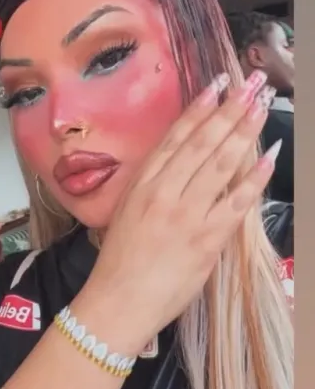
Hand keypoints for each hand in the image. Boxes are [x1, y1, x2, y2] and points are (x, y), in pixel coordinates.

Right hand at [84, 70, 278, 352]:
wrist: (117, 304)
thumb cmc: (118, 263)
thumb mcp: (126, 214)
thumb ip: (152, 187)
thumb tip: (180, 166)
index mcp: (143, 184)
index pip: (176, 137)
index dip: (200, 108)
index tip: (218, 84)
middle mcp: (164, 191)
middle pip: (204, 141)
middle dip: (231, 109)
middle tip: (253, 84)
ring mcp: (187, 214)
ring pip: (221, 163)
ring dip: (245, 131)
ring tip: (262, 106)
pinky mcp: (206, 239)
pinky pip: (236, 202)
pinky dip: (255, 178)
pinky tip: (270, 156)